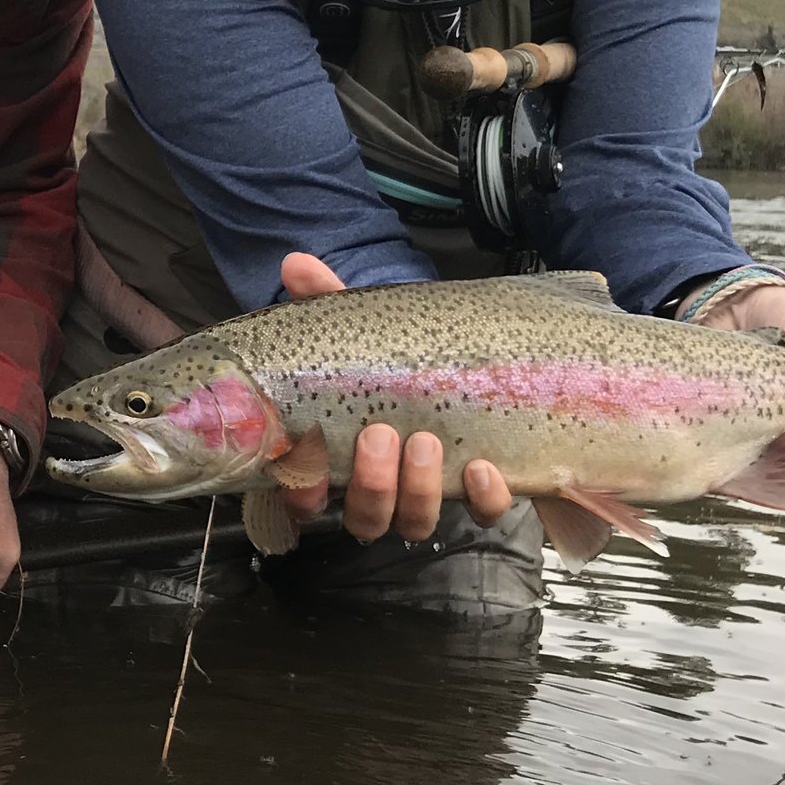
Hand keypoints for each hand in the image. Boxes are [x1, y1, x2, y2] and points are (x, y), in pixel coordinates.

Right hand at [279, 253, 511, 538]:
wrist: (488, 375)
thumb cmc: (407, 362)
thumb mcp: (370, 332)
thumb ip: (330, 302)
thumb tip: (296, 263)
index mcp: (344, 460)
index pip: (309, 500)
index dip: (305, 495)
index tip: (310, 472)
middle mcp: (385, 490)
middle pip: (366, 518)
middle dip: (372, 485)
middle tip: (378, 434)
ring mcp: (433, 497)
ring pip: (416, 522)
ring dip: (418, 489)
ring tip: (426, 442)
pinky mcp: (483, 497)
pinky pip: (482, 513)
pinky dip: (483, 498)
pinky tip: (482, 468)